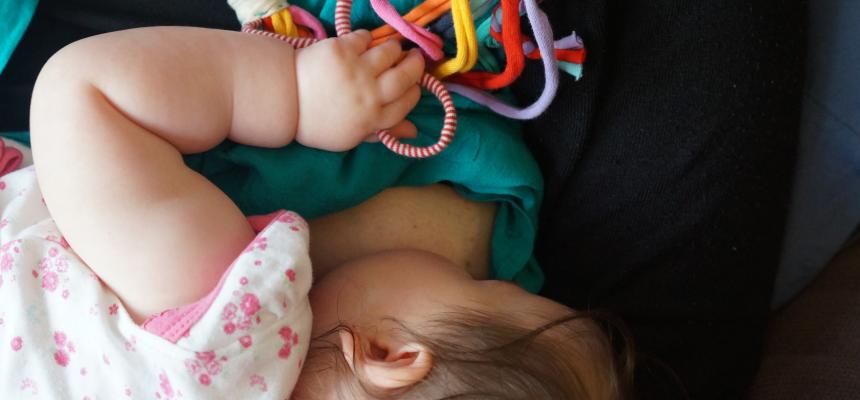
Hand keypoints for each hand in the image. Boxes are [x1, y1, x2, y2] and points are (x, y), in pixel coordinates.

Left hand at [293, 30, 424, 150]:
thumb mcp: (350, 137)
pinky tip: (362, 44)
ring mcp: (356, 71)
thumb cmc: (317, 123)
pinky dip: (366, 39)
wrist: (284, 101)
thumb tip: (413, 132)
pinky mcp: (341, 51)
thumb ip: (382, 132)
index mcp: (373, 119)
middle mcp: (369, 95)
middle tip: (413, 58)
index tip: (413, 85)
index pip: (407, 102)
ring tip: (391, 48)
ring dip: (393, 49)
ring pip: (389, 53)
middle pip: (405, 76)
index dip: (413, 91)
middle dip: (414, 64)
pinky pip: (364, 38)